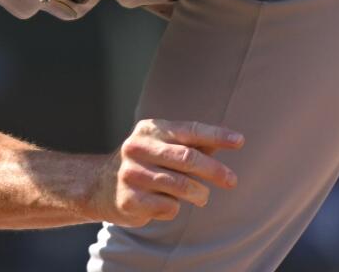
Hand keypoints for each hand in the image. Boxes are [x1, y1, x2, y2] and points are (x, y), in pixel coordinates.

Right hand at [86, 119, 243, 227]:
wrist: (99, 186)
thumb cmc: (144, 163)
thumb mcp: (163, 147)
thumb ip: (193, 145)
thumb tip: (229, 141)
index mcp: (150, 130)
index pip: (189, 130)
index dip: (216, 135)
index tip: (239, 141)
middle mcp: (138, 148)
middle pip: (187, 159)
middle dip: (214, 170)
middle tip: (232, 180)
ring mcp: (132, 174)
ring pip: (182, 186)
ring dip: (199, 194)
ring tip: (202, 197)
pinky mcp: (130, 199)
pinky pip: (169, 207)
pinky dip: (176, 208)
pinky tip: (167, 204)